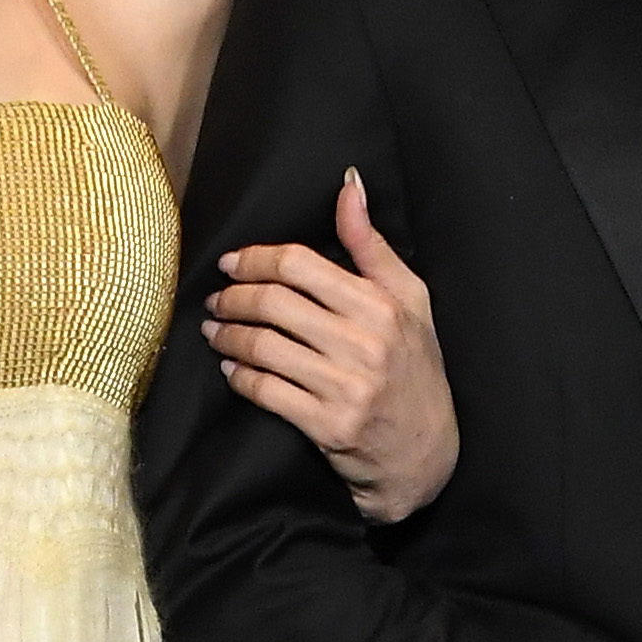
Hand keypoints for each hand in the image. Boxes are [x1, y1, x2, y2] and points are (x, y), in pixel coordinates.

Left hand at [203, 170, 459, 521]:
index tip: (232, 264)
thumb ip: (371, 245)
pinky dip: (239, 375)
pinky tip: (230, 366)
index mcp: (382, 305)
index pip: (300, 265)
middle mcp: (365, 343)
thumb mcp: (410, 302)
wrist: (426, 455)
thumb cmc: (415, 371)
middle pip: (274, 303)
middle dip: (234, 296)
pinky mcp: (328, 426)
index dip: (255, 260)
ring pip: (264, 346)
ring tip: (215, 329)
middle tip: (217, 298)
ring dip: (228, 334)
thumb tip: (348, 186)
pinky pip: (265, 391)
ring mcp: (346, 387)